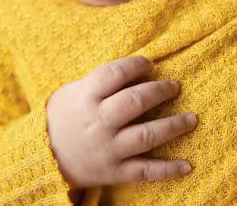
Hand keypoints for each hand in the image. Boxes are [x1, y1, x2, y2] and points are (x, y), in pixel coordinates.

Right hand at [46, 56, 196, 189]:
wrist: (44, 157)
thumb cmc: (66, 116)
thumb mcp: (75, 91)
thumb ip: (103, 81)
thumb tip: (141, 70)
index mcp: (86, 97)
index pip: (115, 73)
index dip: (137, 64)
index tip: (150, 64)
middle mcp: (99, 122)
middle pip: (135, 102)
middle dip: (160, 91)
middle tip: (175, 86)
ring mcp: (108, 149)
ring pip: (146, 136)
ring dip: (173, 126)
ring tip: (191, 119)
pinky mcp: (114, 172)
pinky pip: (145, 171)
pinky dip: (168, 170)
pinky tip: (187, 165)